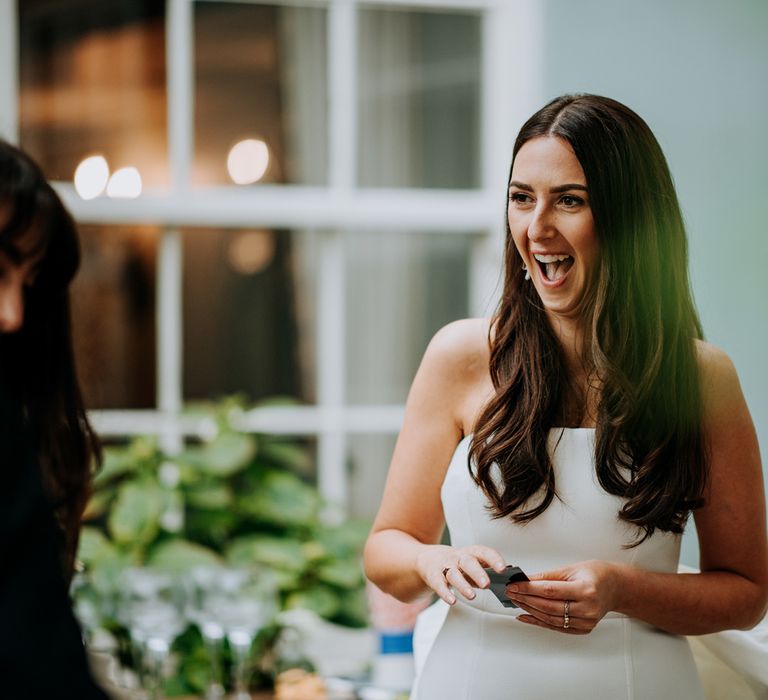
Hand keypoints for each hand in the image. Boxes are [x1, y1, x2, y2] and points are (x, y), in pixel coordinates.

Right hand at [415, 544, 506, 605]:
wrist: (427, 559)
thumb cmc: (456, 564)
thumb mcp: (471, 563)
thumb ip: (485, 572)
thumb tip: (505, 585)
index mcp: (470, 553)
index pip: (484, 552)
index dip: (494, 559)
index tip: (503, 568)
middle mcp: (457, 557)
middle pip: (468, 562)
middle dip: (477, 573)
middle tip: (487, 584)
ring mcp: (444, 566)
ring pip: (454, 574)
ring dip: (463, 585)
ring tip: (472, 596)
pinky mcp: (434, 576)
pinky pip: (439, 584)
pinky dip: (445, 593)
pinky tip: (452, 601)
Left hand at [505, 560, 620, 633]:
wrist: (615, 587)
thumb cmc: (595, 574)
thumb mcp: (571, 569)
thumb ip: (547, 576)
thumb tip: (525, 579)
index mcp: (586, 589)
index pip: (550, 591)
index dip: (529, 589)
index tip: (513, 586)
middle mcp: (588, 608)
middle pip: (549, 606)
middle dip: (526, 600)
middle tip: (510, 593)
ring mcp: (587, 621)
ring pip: (551, 619)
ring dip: (530, 611)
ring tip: (515, 602)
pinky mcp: (584, 629)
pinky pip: (557, 627)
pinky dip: (539, 622)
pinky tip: (526, 616)